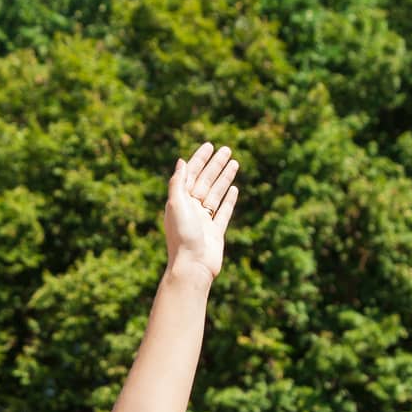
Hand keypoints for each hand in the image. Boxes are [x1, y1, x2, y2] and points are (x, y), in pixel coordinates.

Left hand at [164, 142, 239, 277]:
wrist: (192, 266)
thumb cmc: (182, 236)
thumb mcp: (176, 204)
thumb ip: (178, 183)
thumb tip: (181, 162)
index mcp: (180, 201)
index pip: (191, 174)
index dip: (200, 159)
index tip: (210, 146)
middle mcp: (191, 209)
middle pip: (205, 181)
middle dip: (215, 165)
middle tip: (227, 149)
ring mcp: (204, 220)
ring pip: (216, 193)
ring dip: (225, 178)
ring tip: (235, 162)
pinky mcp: (216, 232)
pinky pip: (223, 212)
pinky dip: (229, 200)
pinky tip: (234, 189)